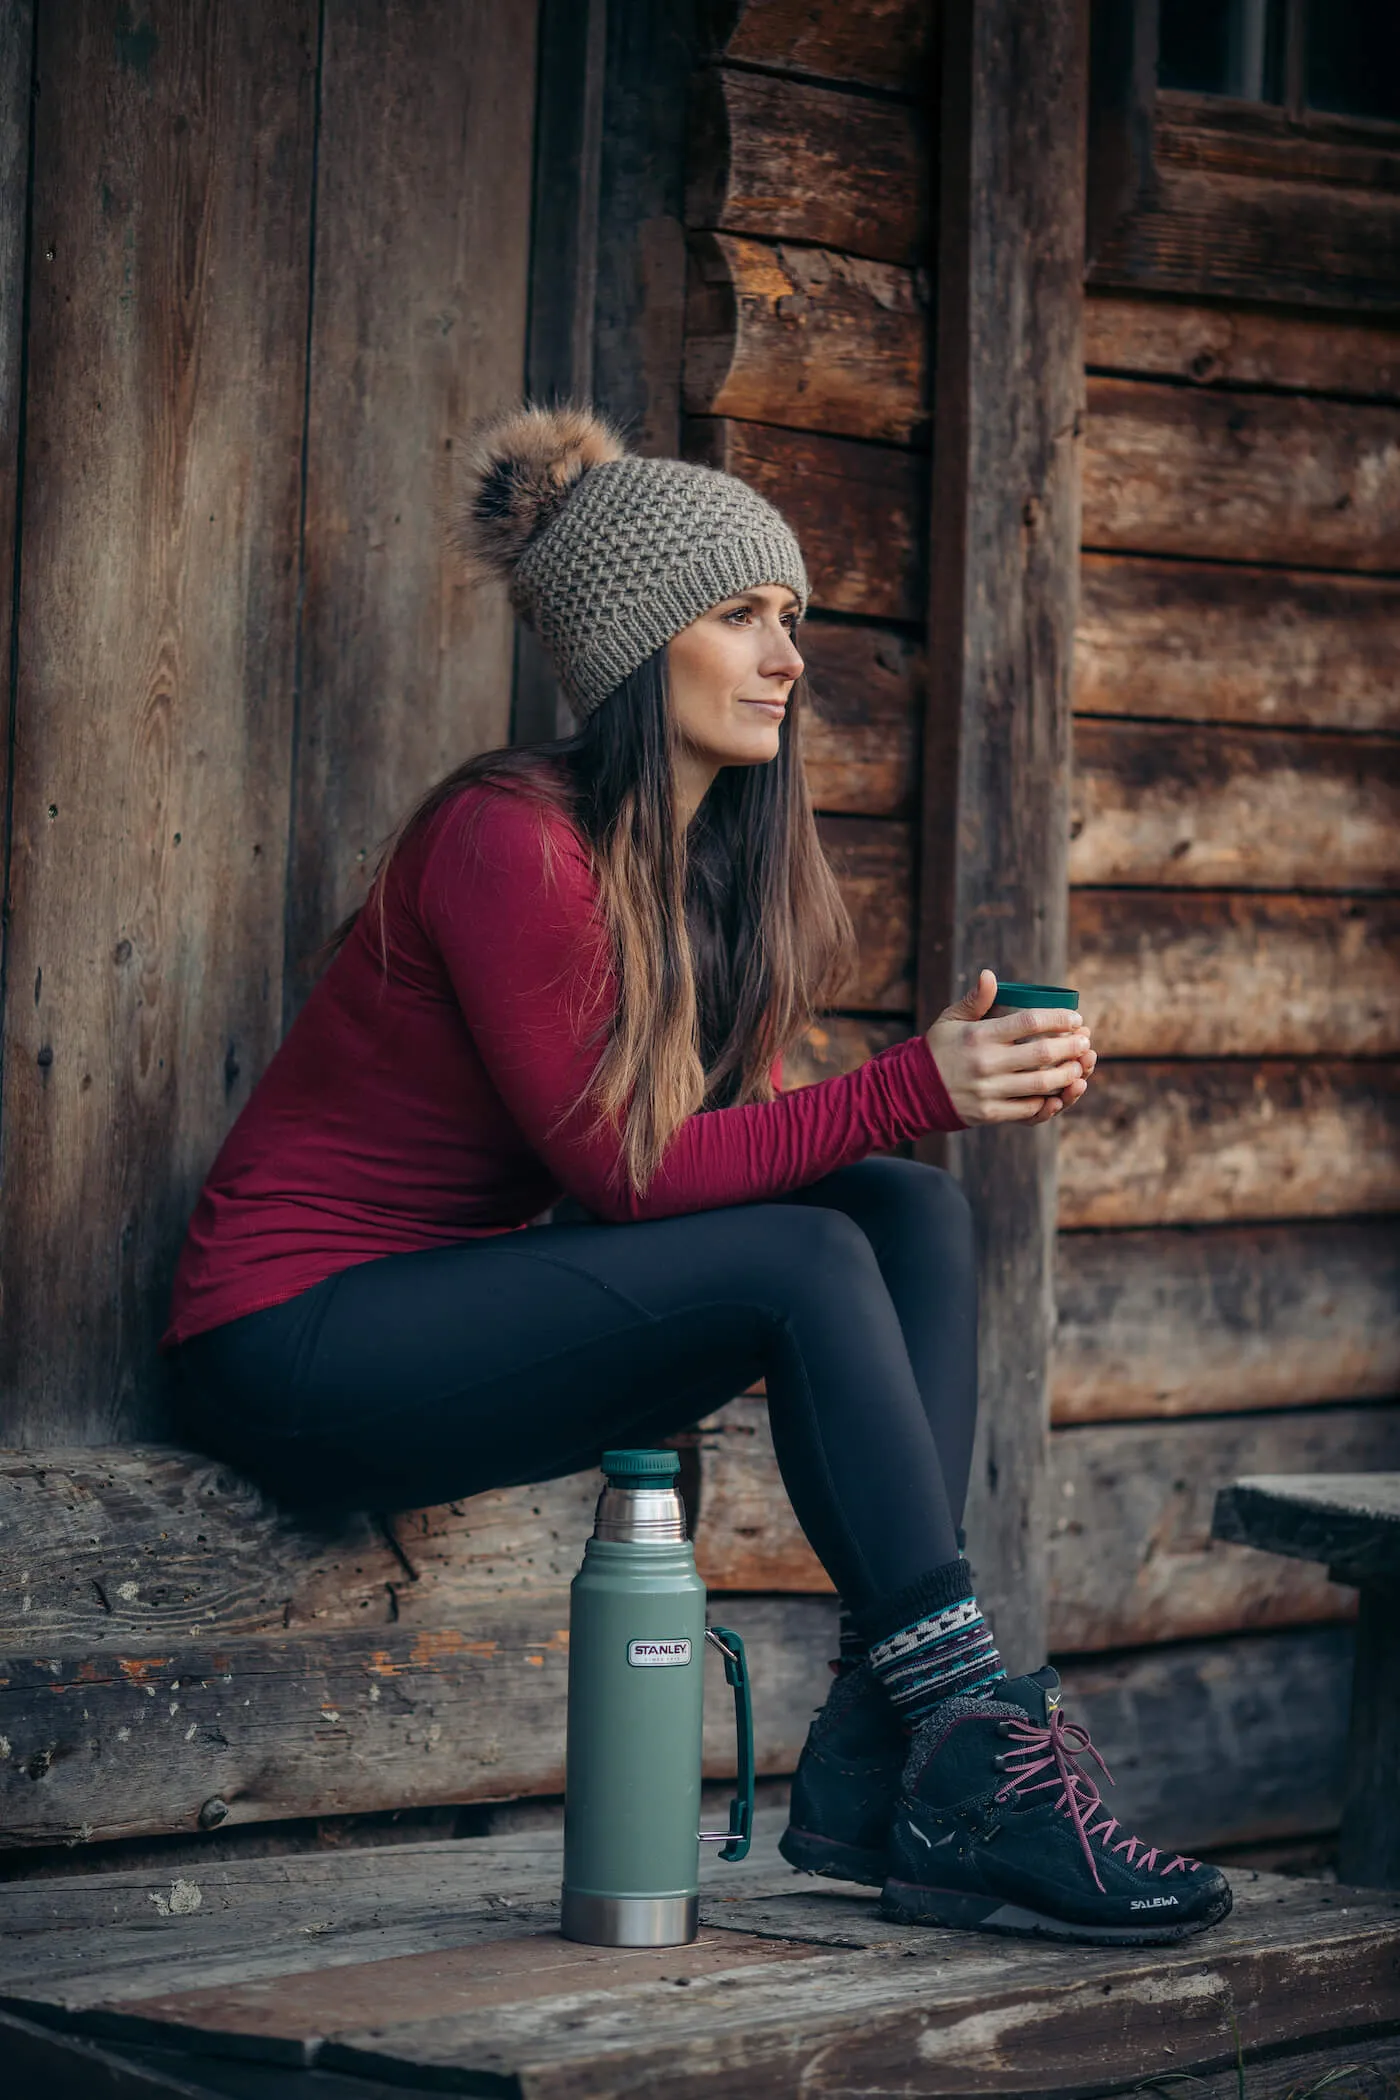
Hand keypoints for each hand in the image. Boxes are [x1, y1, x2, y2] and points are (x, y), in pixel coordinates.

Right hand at [925, 970, 1096, 1126]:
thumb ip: (975, 1000)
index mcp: (979, 1035)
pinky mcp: (989, 1113)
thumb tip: (989, 974)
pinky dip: (1047, 1102)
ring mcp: (988, 1090)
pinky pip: (1027, 1109)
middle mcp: (985, 1062)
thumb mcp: (951, 1020)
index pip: (1029, 1021)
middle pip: (1042, 1054)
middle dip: (1070, 1047)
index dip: (1058, 1019)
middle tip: (1085, 1042)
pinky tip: (1058, 1093)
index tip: (1075, 1018)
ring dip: (1066, 1075)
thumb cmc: (938, 1049)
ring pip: (1040, 1083)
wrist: (912, 1090)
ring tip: (1079, 1067)